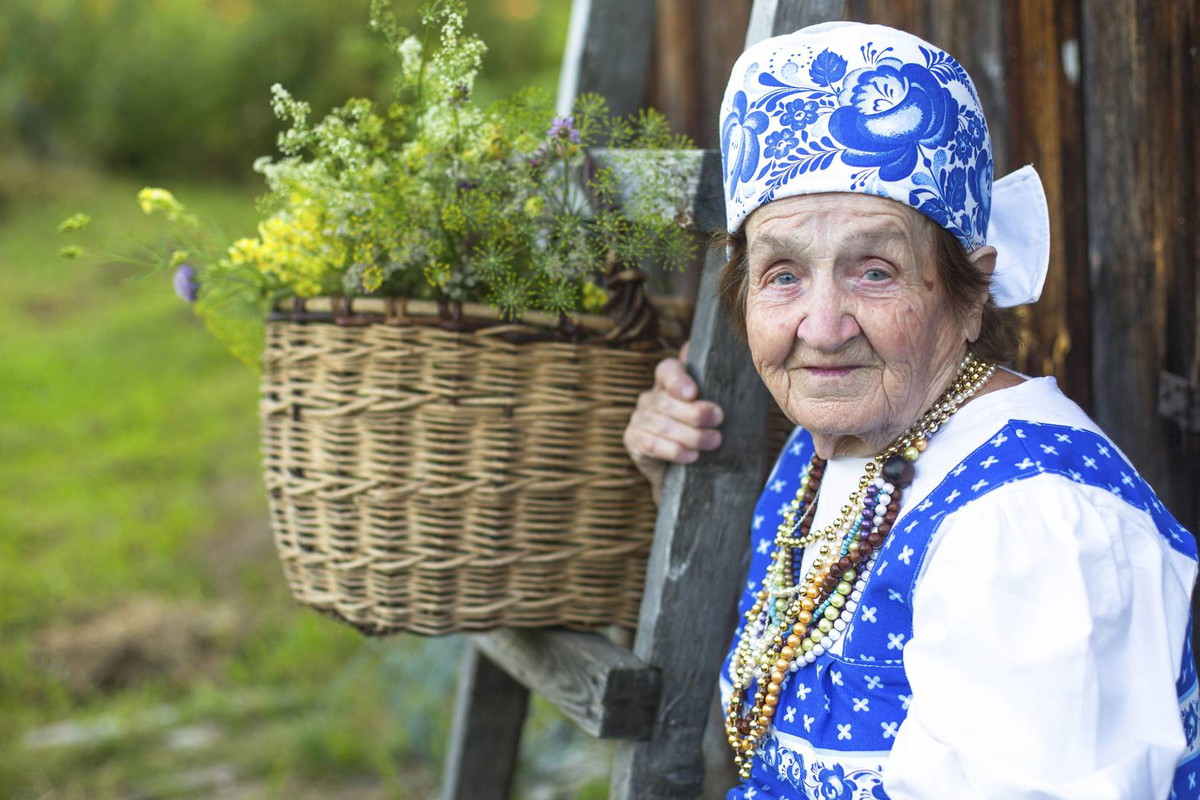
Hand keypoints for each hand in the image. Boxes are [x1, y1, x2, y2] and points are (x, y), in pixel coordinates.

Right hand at [623, 341, 724, 501]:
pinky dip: (675, 451)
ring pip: (662, 425)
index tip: (693, 393)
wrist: (684, 471)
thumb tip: (723, 357)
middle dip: (695, 413)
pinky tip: (692, 456)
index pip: (667, 371)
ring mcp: (639, 419)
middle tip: (718, 420)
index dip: (678, 380)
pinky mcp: (633, 441)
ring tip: (714, 442)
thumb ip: (715, 386)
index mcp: (667, 382)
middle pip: (667, 402)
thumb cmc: (703, 431)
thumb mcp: (712, 408)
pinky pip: (652, 445)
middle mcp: (650, 398)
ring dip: (691, 435)